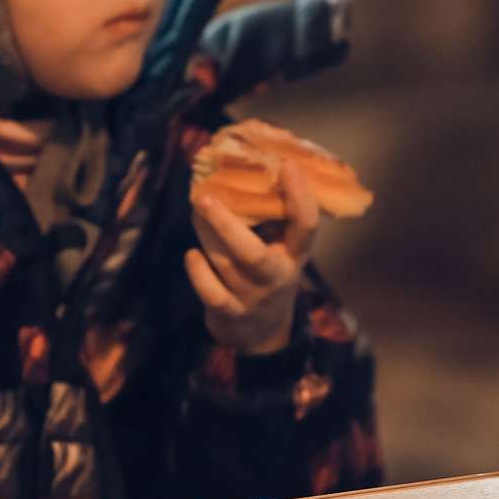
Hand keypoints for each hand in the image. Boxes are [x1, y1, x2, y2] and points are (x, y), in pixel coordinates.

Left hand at [188, 161, 316, 355]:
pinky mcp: (230, 314)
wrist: (263, 332)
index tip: (287, 165)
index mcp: (295, 254)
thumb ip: (270, 216)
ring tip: (196, 210)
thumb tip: (245, 166)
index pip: (306, 226)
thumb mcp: (280, 247)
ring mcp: (252, 298)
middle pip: (254, 255)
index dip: (301, 196)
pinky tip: (191, 254)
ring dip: (206, 236)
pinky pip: (211, 293)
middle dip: (228, 225)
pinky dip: (199, 272)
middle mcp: (277, 276)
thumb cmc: (268, 273)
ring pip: (225, 265)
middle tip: (206, 196)